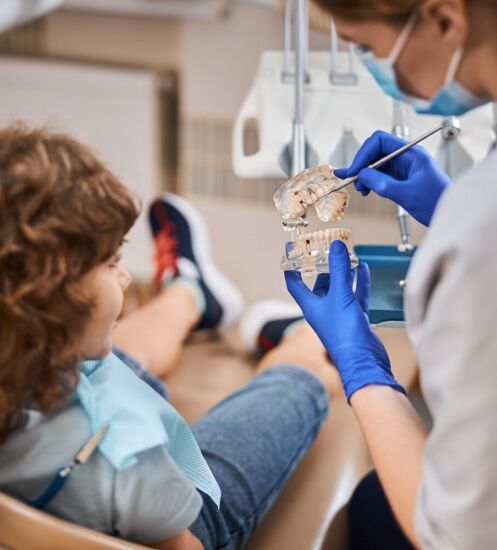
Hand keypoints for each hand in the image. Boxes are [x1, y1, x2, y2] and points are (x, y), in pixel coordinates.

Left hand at [285, 240, 404, 400]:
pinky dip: (359, 282)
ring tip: (347, 256)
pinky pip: (356, 295)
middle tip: (327, 249)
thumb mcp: (340, 297)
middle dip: (323, 267)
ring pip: (339, 288)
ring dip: (342, 273)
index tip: (291, 250)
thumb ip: (339, 270)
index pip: (294, 283)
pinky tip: (363, 270)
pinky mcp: (355, 318)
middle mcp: (323, 310)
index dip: (291, 267)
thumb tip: (336, 247)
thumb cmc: (345, 335)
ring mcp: (340, 314)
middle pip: (319, 284)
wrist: (364, 362)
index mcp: (311, 306)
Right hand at [335, 130, 450, 226]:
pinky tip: (367, 190)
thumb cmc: (438, 202)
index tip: (354, 170)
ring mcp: (403, 167)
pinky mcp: (400, 179)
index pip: (380, 141)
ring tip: (360, 188)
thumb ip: (382, 184)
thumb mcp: (407, 194)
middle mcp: (406, 157)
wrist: (449, 214)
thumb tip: (362, 176)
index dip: (363, 154)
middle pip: (375, 151)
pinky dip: (370, 181)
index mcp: (411, 153)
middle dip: (361, 164)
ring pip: (375, 163)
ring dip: (364, 174)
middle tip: (351, 179)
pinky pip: (380, 175)